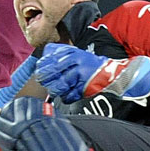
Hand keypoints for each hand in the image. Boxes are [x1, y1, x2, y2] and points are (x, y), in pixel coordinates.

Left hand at [35, 44, 149, 102]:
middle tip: (45, 83)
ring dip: (56, 90)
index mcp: (72, 53)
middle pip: (53, 72)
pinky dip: (67, 97)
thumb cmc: (90, 65)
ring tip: (56, 90)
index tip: (39, 71)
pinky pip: (70, 95)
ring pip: (60, 85)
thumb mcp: (75, 55)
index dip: (43, 67)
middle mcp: (76, 61)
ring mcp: (81, 73)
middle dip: (47, 79)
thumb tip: (41, 64)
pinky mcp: (85, 86)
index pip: (51, 59)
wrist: (111, 73)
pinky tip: (68, 96)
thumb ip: (60, 56)